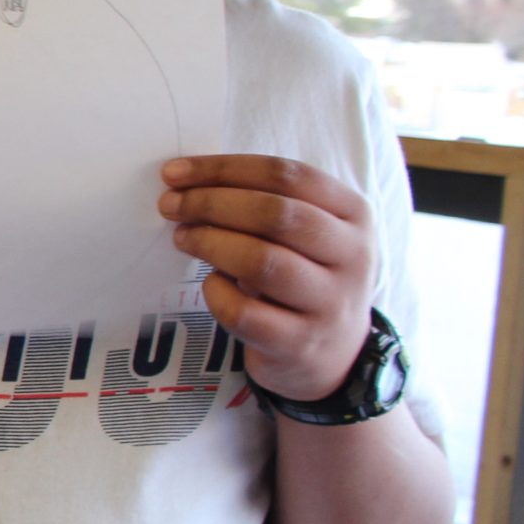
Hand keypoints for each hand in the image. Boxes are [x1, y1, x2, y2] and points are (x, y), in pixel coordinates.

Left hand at [160, 155, 373, 401]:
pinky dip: (216, 293)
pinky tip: (210, 284)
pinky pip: (245, 312)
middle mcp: (352, 256)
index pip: (288, 175)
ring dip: (210, 243)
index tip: (174, 173)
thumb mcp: (304, 234)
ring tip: (183, 238)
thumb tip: (186, 181)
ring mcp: (330, 303)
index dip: (224, 169)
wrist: (332, 353)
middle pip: (275, 214)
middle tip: (170, 205)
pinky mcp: (300, 343)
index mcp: (353, 214)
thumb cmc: (303, 276)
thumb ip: (263, 203)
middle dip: (211, 203)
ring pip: (262, 261)